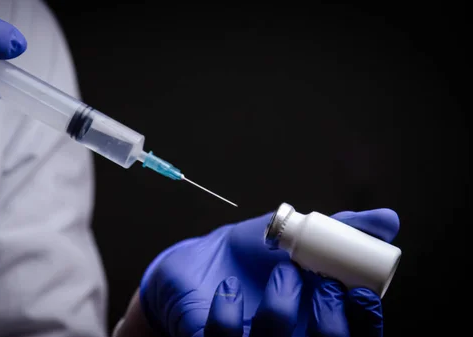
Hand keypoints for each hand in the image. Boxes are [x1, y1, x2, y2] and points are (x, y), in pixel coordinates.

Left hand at [140, 208, 398, 335]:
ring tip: (278, 270)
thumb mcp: (296, 236)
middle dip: (330, 323)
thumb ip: (340, 230)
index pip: (356, 335)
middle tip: (326, 284)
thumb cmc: (252, 253)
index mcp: (316, 319)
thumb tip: (387, 220)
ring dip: (281, 311)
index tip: (361, 292)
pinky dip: (227, 316)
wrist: (199, 260)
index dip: (366, 322)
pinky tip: (226, 288)